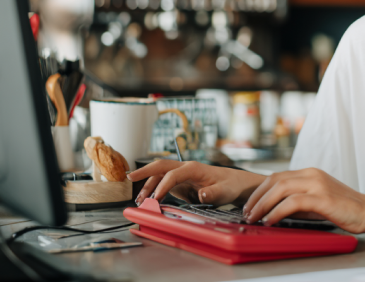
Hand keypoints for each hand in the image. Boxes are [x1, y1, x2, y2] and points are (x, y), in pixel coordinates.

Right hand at [127, 160, 264, 206]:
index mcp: (195, 168)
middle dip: (145, 171)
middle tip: (130, 177)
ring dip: (148, 185)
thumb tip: (202, 195)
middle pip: (161, 166)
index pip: (174, 174)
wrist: (234, 183)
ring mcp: (181, 174)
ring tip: (139, 199)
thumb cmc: (230, 185)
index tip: (155, 199)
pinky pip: (163, 183)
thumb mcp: (224, 191)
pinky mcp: (180, 182)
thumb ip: (213, 193)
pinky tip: (147, 199)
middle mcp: (185, 168)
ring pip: (159, 175)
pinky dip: (153, 189)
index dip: (163, 186)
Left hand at [242, 168, 364, 233]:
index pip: (277, 176)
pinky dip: (278, 211)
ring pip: (281, 188)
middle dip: (256, 197)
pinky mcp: (322, 197)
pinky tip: (271, 220)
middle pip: (275, 180)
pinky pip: (293, 202)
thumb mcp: (317, 201)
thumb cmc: (344, 209)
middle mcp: (312, 174)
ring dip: (263, 204)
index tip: (250, 204)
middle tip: (246, 212)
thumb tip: (275, 208)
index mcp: (310, 173)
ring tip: (254, 217)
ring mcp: (317, 184)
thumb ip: (298, 200)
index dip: (259, 190)